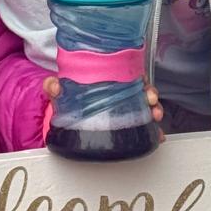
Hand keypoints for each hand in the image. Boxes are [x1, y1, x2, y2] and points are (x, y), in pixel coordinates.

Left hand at [43, 77, 165, 127]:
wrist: (65, 114)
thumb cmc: (67, 96)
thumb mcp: (60, 89)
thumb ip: (53, 86)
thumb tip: (54, 86)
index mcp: (109, 78)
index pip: (130, 74)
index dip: (140, 79)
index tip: (145, 86)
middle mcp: (120, 91)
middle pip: (142, 90)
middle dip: (151, 95)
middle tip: (151, 101)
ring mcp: (124, 108)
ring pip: (146, 107)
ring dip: (155, 112)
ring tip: (155, 118)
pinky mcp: (124, 124)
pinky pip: (143, 126)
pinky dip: (152, 132)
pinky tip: (157, 136)